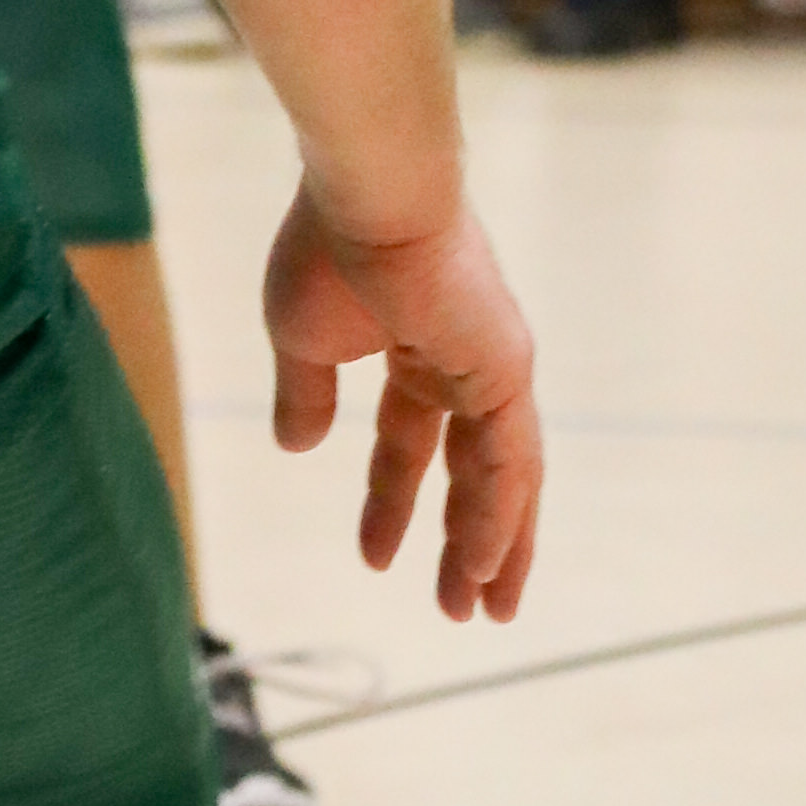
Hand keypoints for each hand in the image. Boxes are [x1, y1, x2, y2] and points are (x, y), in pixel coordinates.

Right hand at [261, 190, 543, 622]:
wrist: (369, 195)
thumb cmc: (330, 249)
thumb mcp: (300, 338)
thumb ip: (304, 395)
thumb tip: (296, 448)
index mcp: (420, 349)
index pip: (411, 440)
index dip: (393, 500)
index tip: (374, 558)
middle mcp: (468, 362)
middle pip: (477, 471)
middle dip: (468, 539)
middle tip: (462, 606)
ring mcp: (495, 367)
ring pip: (504, 478)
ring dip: (492, 545)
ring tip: (480, 609)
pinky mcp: (505, 373)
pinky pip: (508, 464)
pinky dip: (498, 517)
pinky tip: (481, 563)